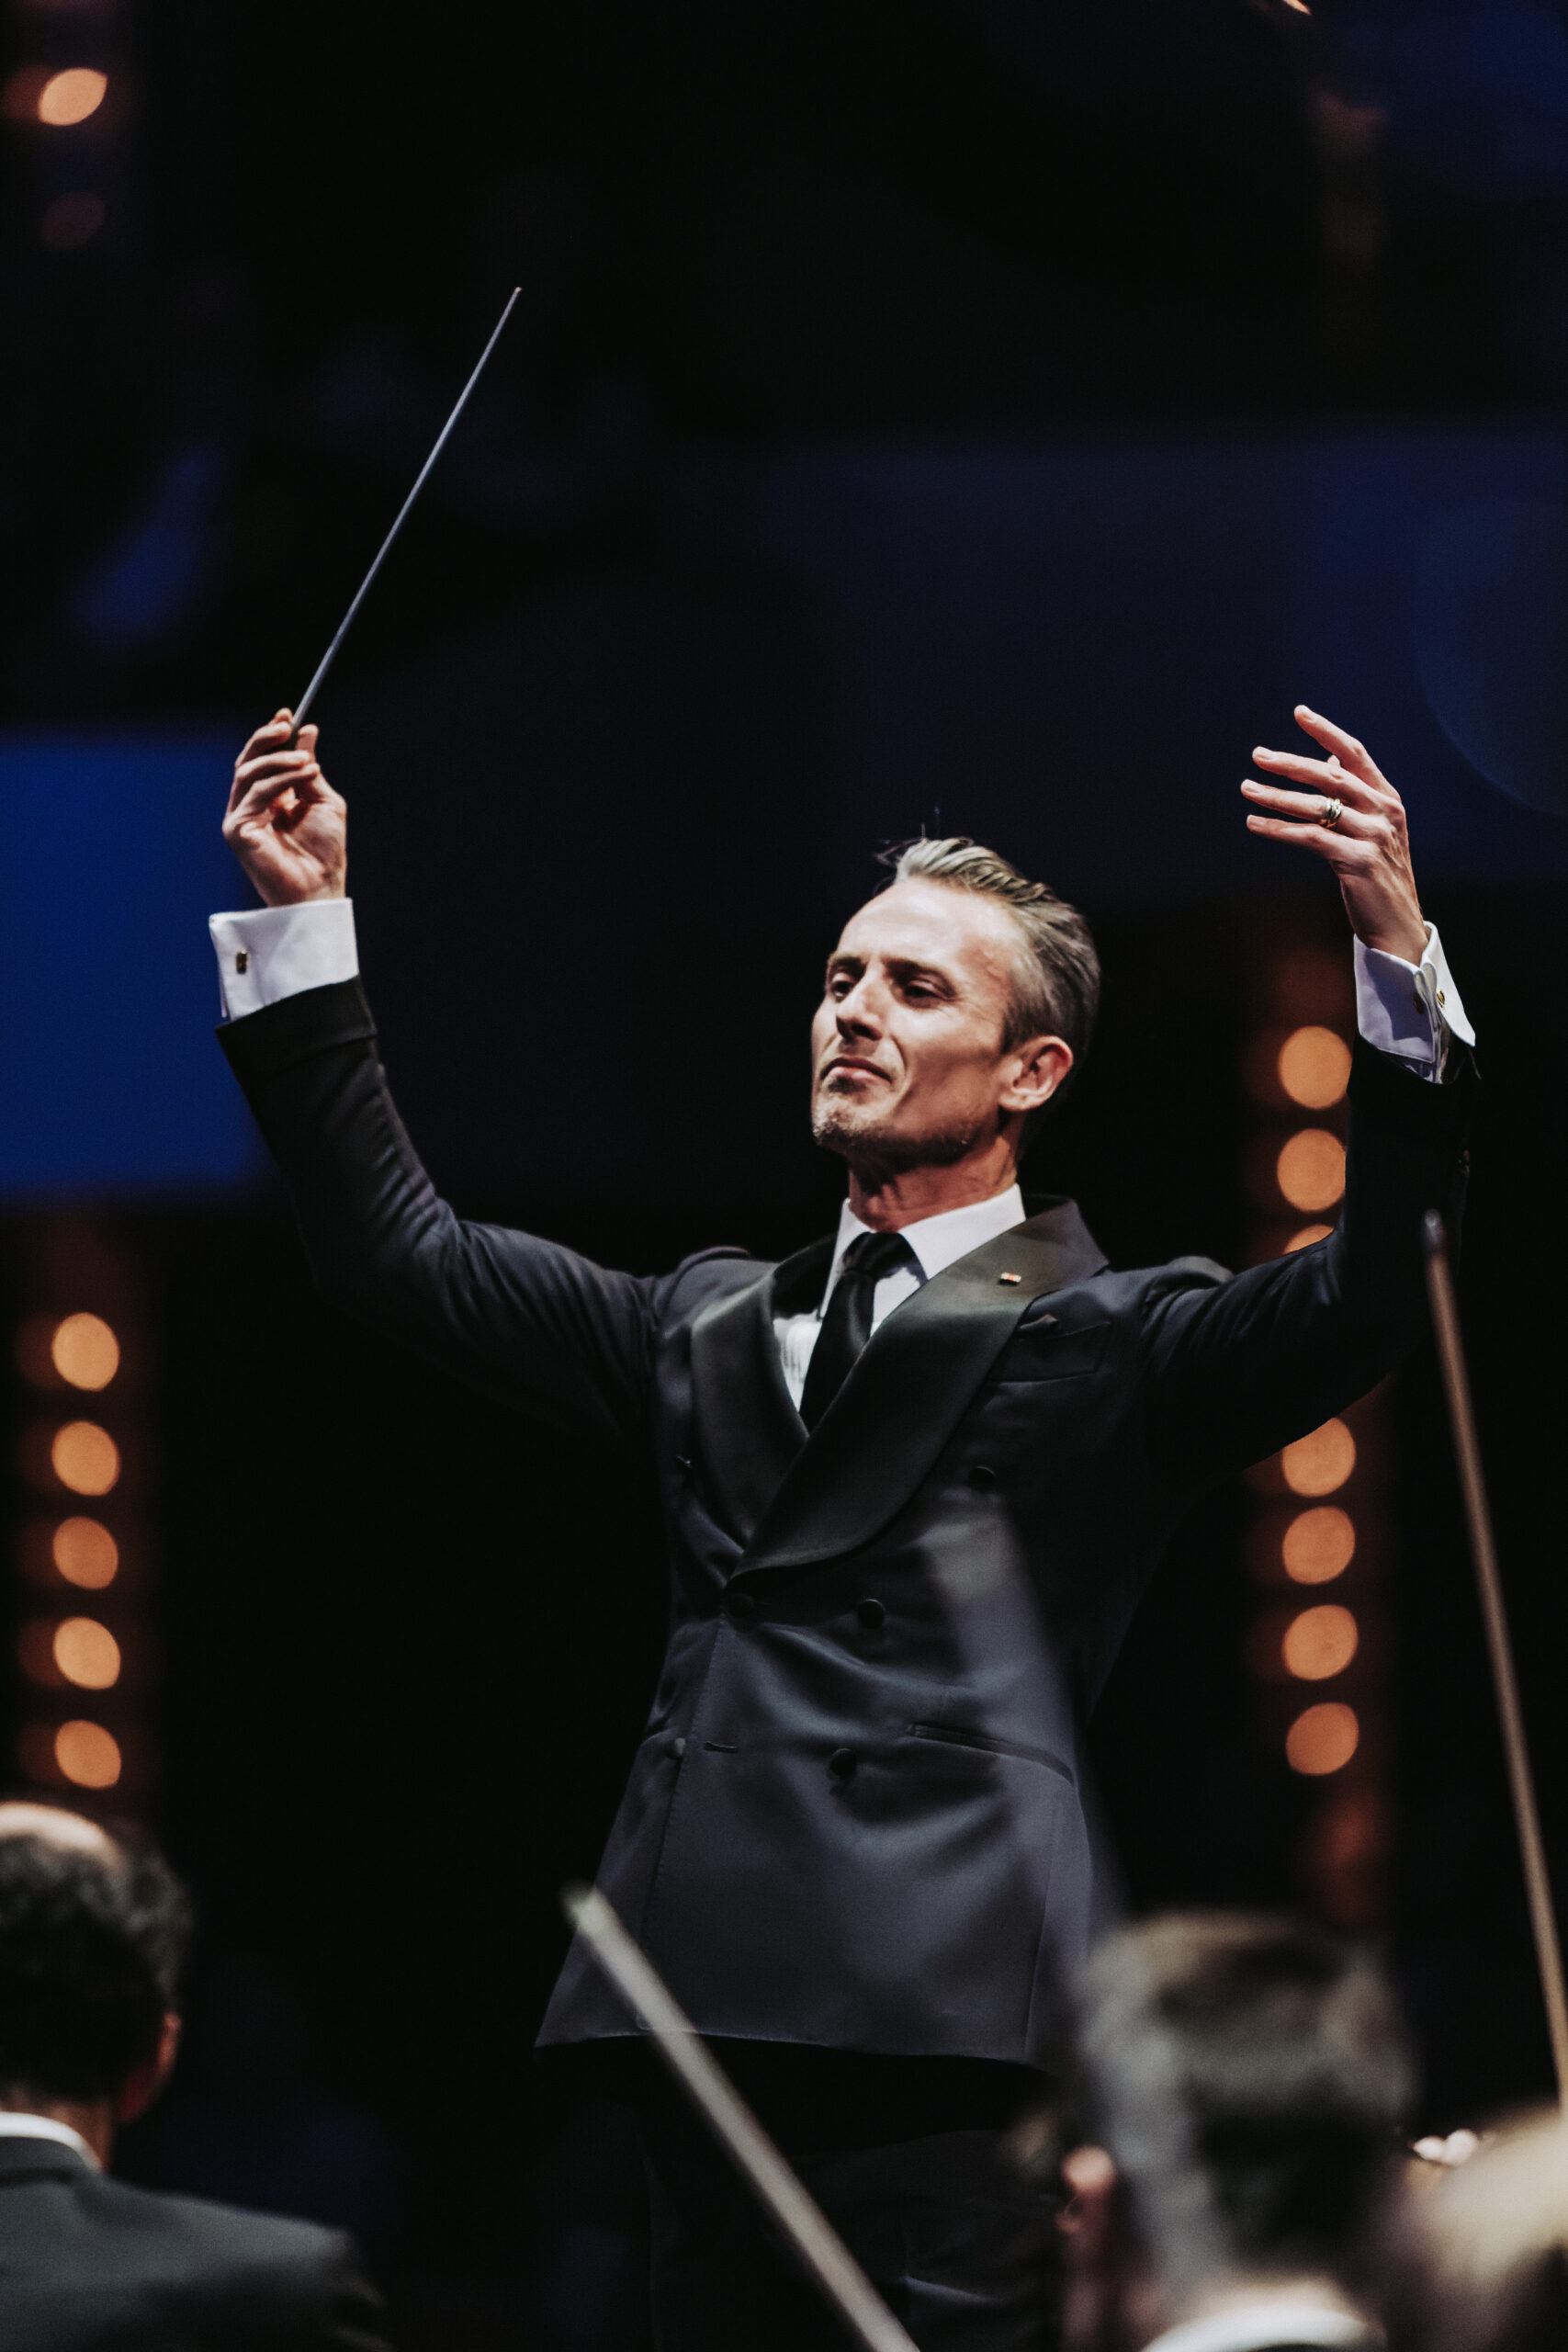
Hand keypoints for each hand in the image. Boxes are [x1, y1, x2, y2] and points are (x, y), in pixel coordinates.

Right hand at [223, 710, 346, 904]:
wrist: (321, 886)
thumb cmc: (325, 852)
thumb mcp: (322, 800)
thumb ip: (309, 769)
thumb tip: (306, 731)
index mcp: (269, 799)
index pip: (261, 759)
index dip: (271, 735)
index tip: (289, 715)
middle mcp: (250, 806)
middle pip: (247, 761)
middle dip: (265, 738)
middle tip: (286, 725)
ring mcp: (240, 817)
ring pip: (249, 772)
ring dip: (280, 760)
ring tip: (308, 762)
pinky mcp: (236, 830)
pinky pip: (255, 793)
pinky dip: (280, 779)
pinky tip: (305, 773)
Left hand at [1241, 707, 1427, 964]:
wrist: (1398, 925)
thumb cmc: (1378, 875)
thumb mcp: (1373, 829)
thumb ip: (1354, 795)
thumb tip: (1329, 760)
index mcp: (1388, 799)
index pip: (1355, 754)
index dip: (1327, 731)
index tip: (1300, 712)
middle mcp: (1384, 812)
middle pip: (1331, 775)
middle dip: (1291, 762)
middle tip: (1258, 754)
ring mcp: (1374, 836)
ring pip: (1317, 805)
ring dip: (1276, 795)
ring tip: (1247, 788)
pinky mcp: (1358, 861)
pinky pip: (1310, 838)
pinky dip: (1279, 829)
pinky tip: (1255, 823)